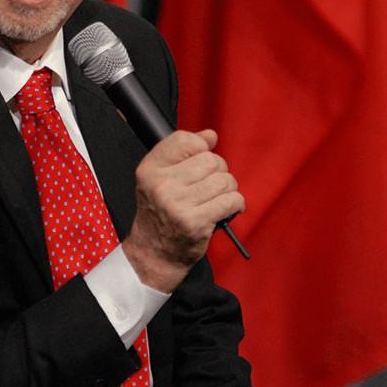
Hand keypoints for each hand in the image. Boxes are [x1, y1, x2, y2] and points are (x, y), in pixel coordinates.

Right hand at [121, 129, 244, 293]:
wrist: (155, 252)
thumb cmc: (162, 212)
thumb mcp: (161, 178)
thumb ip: (183, 152)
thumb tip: (210, 135)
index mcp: (149, 169)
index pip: (184, 140)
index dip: (200, 146)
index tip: (201, 159)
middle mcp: (160, 186)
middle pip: (210, 160)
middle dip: (219, 170)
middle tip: (210, 186)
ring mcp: (177, 206)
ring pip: (224, 180)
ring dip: (228, 188)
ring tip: (218, 198)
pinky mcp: (195, 224)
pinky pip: (232, 200)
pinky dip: (236, 203)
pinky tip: (226, 209)